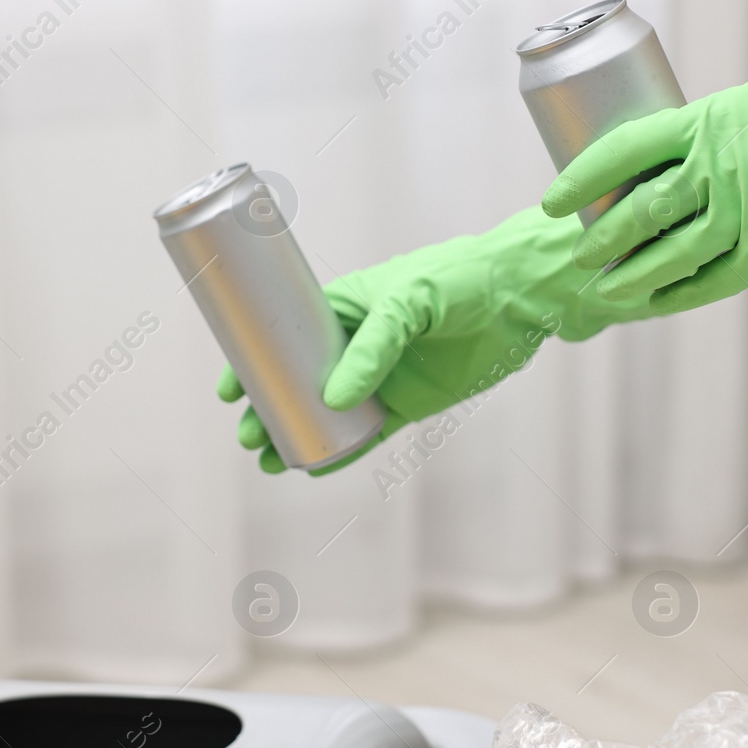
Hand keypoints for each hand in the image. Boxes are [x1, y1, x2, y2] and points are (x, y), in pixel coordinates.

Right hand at [218, 206, 651, 472]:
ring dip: (295, 436)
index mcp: (341, 305)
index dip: (250, 362)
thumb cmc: (462, 278)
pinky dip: (340, 452)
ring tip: (270, 462)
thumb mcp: (410, 299)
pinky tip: (315, 468)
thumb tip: (336, 400)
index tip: (228, 389)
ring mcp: (380, 375)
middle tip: (247, 436)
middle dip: (265, 410)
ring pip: (325, 413)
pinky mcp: (407, 403)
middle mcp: (354, 343)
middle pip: (295, 381)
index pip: (282, 335)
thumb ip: (376, 345)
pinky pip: (366, 434)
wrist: (519, 297)